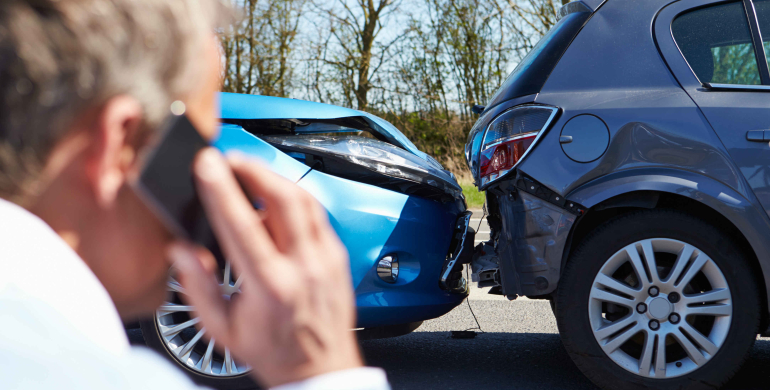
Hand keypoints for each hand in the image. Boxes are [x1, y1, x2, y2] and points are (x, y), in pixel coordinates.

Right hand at [168, 148, 362, 387]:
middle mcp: (304, 267)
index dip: (222, 189)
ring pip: (304, 199)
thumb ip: (198, 287)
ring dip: (274, 178)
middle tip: (229, 159)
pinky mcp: (338, 255)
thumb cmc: (273, 351)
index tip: (206, 164)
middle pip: (283, 198)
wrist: (321, 369)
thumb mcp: (223, 329)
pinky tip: (275, 199)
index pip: (243, 224)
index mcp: (270, 287)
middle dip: (253, 168)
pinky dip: (293, 198)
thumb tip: (180, 250)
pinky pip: (317, 213)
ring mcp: (326, 258)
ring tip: (248, 172)